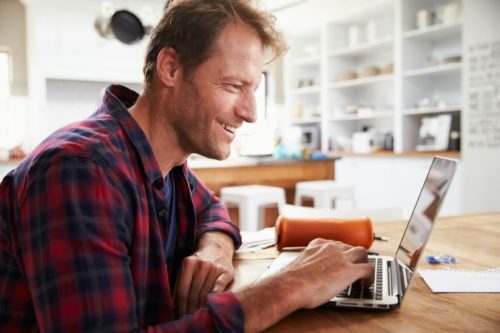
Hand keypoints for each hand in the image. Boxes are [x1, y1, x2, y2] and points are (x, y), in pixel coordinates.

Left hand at [174, 232, 234, 315]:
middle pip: (193, 294)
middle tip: (189, 318)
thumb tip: (173, 304)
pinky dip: (213, 298)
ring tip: (198, 316)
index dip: (181, 306)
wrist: (217, 247)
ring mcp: (214, 268)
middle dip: (190, 309)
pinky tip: (210, 306)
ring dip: (200, 307)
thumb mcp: (187, 267)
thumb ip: (180, 282)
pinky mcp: (225, 272)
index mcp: (188, 263)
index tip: (180, 315)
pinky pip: (218, 288)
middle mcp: (201, 265)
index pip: (183, 291)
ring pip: (205, 293)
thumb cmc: (199, 262)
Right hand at [236, 238, 373, 332]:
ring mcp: (342, 257)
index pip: (334, 244)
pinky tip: (366, 283)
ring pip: (362, 252)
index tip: (340, 259)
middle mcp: (331, 247)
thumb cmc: (291, 279)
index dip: (340, 253)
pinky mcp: (350, 270)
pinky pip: (368, 269)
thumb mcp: (301, 264)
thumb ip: (309, 264)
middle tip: (354, 265)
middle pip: (350, 246)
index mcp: (318, 244)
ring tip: (363, 273)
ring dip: (363, 262)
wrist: (292, 285)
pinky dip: (369, 276)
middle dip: (354, 255)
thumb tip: (308, 274)